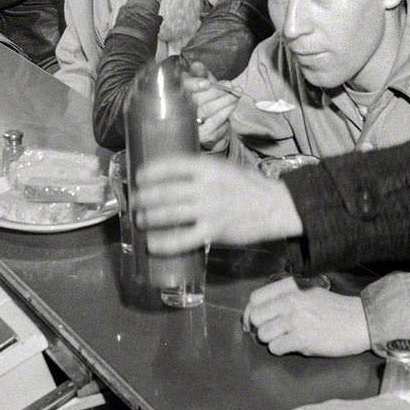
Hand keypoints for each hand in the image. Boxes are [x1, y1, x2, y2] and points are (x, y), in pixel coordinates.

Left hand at [133, 154, 302, 252]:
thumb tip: (173, 174)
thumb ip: (201, 171)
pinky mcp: (214, 232)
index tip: (138, 177)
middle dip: (144, 198)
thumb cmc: (248, 186)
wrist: (275, 207)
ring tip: (140, 220)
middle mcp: (206, 186)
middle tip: (134, 202)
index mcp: (208, 167)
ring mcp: (209, 210)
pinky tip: (152, 244)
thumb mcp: (225, 168)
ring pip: (169, 214)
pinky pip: (182, 239)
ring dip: (149, 218)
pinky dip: (164, 243)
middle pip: (165, 192)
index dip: (151, 172)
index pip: (171, 165)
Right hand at [182, 61, 237, 149]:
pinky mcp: (204, 136)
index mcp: (176, 94)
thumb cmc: (202, 99)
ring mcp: (191, 127)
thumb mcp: (200, 82)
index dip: (193, 85)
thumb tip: (197, 65)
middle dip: (217, 92)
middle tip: (230, 85)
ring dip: (226, 102)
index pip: (181, 90)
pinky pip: (218, 124)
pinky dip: (226, 114)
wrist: (204, 124)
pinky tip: (231, 107)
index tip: (206, 83)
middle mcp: (179, 113)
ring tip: (236, 94)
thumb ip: (199, 73)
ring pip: (209, 113)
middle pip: (198, 102)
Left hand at [243, 278, 371, 356]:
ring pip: (263, 334)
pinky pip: (275, 348)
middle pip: (256, 317)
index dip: (251, 312)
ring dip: (270, 340)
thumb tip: (257, 312)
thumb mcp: (307, 292)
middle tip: (270, 332)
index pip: (255, 298)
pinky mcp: (302, 339)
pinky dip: (280, 349)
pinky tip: (291, 346)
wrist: (358, 321)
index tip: (255, 321)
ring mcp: (296, 320)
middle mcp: (290, 301)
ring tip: (284, 339)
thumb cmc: (332, 308)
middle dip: (260, 327)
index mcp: (290, 287)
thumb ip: (284, 297)